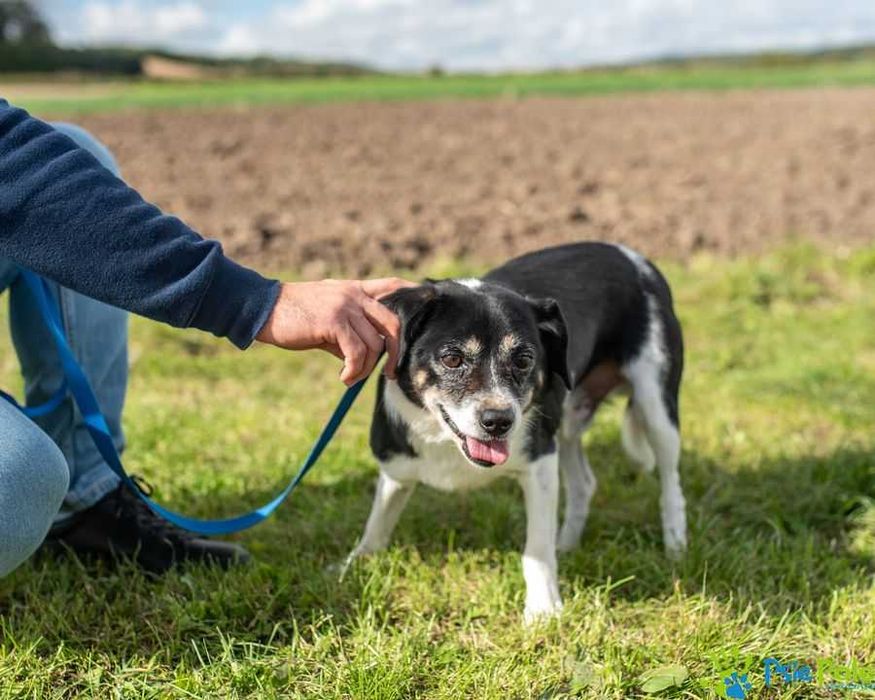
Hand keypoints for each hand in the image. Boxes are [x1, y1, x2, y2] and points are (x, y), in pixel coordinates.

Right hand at [256, 278, 415, 384]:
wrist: (263, 308)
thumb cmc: (294, 317)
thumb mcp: (327, 319)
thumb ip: (350, 331)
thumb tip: (369, 357)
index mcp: (354, 290)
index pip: (391, 286)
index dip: (412, 292)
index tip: (429, 299)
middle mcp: (354, 294)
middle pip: (392, 323)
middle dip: (396, 352)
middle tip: (390, 373)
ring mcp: (345, 305)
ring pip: (374, 344)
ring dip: (366, 368)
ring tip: (350, 377)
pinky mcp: (334, 320)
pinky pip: (357, 352)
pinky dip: (354, 371)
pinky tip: (343, 377)